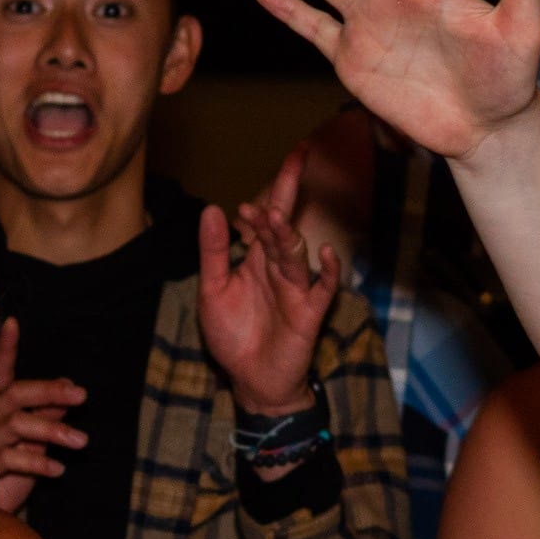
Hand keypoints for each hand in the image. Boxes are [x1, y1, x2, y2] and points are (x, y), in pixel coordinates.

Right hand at [0, 319, 86, 512]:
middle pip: (12, 394)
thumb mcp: (34, 446)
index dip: (3, 350)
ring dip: (52, 430)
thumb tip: (69, 390)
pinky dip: (37, 462)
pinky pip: (8, 460)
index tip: (12, 323)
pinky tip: (59, 469)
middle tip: (82, 394)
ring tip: (82, 441)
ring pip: (14, 425)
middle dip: (48, 390)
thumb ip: (47, 417)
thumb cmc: (7, 482)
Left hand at [201, 147, 341, 422]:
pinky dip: (326, 271)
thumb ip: (213, 252)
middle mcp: (278, 267)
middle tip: (296, 157)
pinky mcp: (309, 312)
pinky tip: (324, 254)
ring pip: (294, 253)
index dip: (265, 195)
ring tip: (276, 216)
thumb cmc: (233, 336)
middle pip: (285, 223)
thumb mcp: (213, 291)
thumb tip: (214, 210)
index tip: (255, 191)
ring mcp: (296, 288)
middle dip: (289, 190)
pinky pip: (323, 288)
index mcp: (255, 259)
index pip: (263, 218)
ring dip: (287, 234)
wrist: (252, 381)